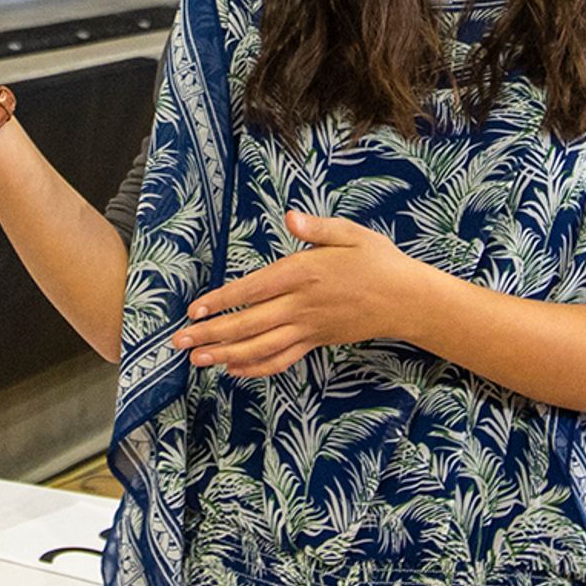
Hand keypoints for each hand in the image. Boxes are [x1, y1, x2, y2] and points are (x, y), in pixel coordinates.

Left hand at [170, 212, 436, 378]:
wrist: (406, 300)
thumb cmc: (378, 261)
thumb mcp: (351, 234)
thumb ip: (316, 228)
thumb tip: (289, 217)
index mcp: (304, 274)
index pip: (253, 289)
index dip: (222, 301)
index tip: (195, 309)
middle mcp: (302, 305)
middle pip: (249, 323)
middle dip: (211, 333)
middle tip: (179, 341)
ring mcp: (308, 327)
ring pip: (260, 347)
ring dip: (226, 354)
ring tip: (196, 360)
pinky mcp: (316, 342)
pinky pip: (281, 358)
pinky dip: (255, 367)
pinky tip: (232, 369)